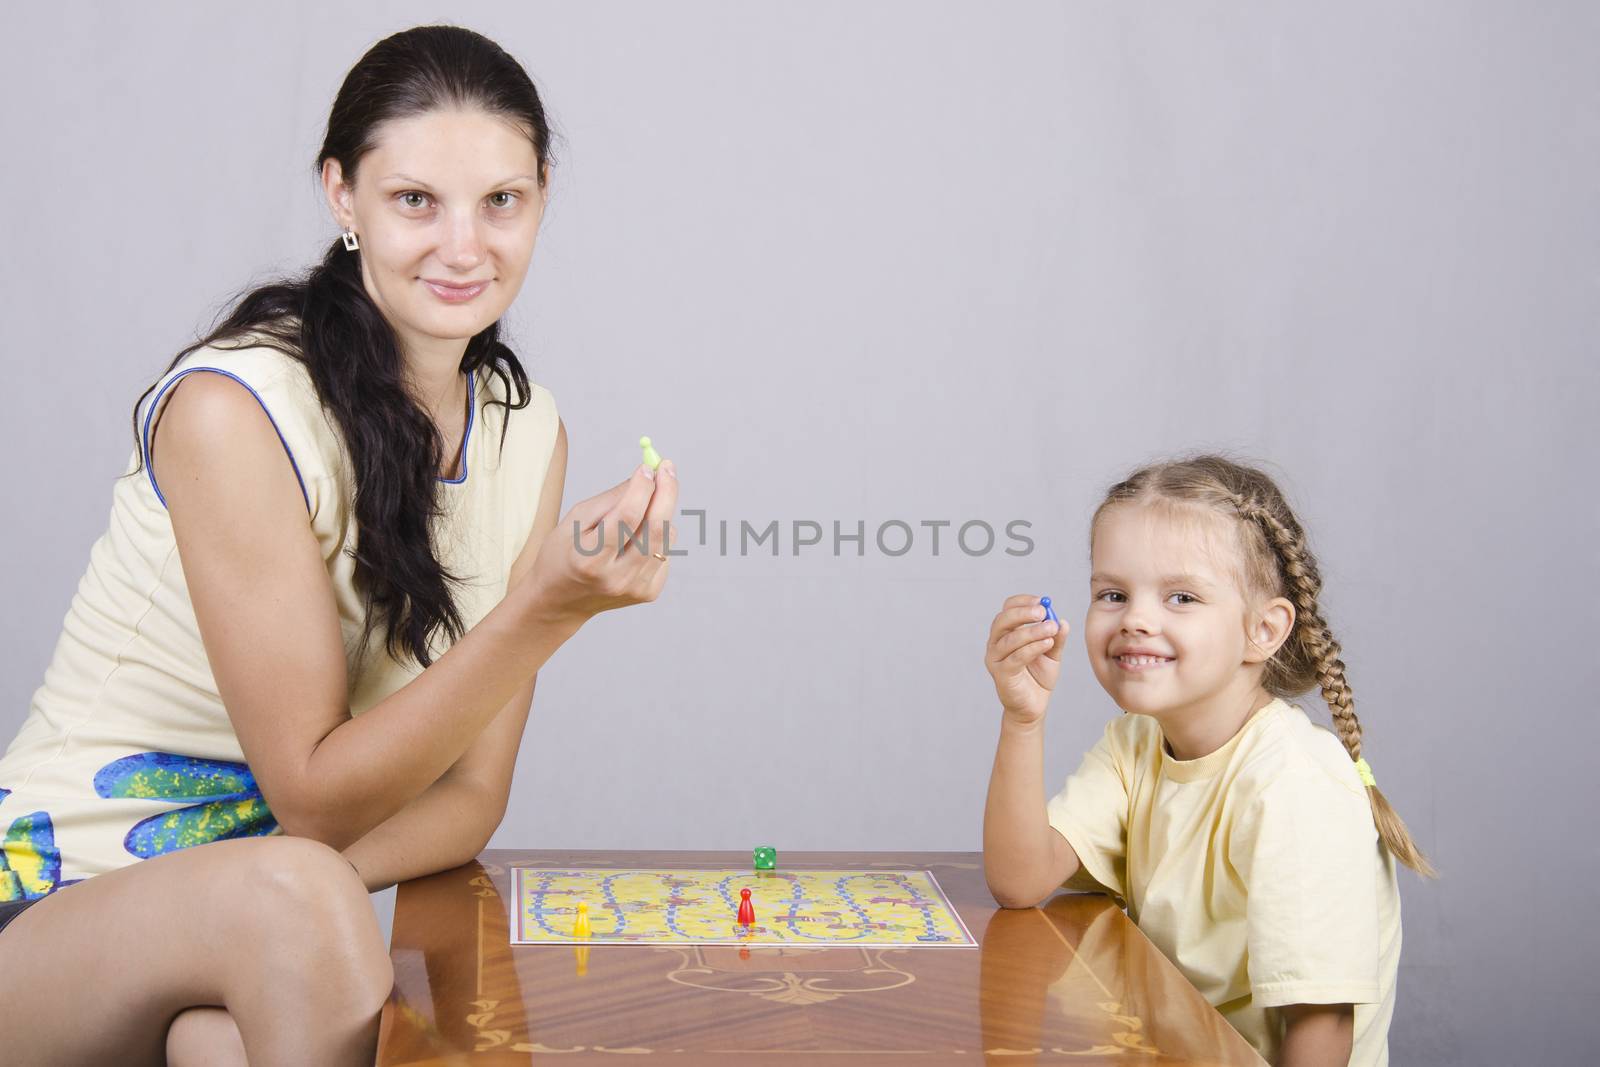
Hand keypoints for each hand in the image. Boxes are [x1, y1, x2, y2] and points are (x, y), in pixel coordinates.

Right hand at [523, 460, 679, 625]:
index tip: (648, 467)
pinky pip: (665, 553)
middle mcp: (616, 578)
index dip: (642, 488)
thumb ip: (611, 499)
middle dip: (666, 492)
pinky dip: (657, 537)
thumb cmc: (563, 554)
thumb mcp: (575, 520)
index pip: (627, 517)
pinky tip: (636, 540)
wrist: (559, 601)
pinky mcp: (648, 593)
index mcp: (591, 559)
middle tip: (667, 469)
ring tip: (641, 508)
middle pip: (656, 529)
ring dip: (660, 514)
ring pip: (665, 539)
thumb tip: (645, 476)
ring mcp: (635, 588)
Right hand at [984, 594, 1067, 725]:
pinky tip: (1047, 644)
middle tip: (1043, 611)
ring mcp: (995, 659)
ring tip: (1051, 629)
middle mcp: (996, 643)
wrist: (1033, 706)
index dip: (1023, 602)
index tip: (1042, 601)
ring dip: (1032, 631)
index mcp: (1006, 633)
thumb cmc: (1038, 677)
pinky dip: (1033, 648)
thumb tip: (1062, 621)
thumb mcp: (1052, 654)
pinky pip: (1016, 657)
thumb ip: (1056, 638)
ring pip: (1010, 639)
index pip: (1008, 609)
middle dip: (1023, 613)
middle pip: (1003, 620)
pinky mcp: (1001, 674)